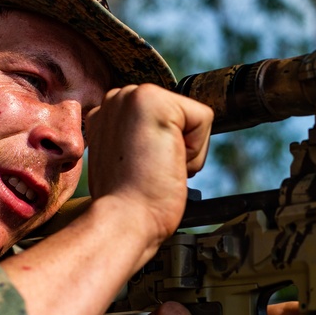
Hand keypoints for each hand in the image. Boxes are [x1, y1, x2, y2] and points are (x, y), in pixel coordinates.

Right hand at [85, 84, 211, 246]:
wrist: (123, 219)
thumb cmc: (128, 201)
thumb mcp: (127, 160)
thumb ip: (139, 138)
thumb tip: (164, 139)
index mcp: (111, 113)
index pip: (166, 120)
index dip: (165, 149)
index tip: (143, 169)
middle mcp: (118, 97)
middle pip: (182, 116)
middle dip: (177, 147)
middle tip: (151, 170)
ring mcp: (133, 95)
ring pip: (193, 118)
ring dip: (186, 150)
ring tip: (157, 167)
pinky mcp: (154, 101)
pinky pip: (204, 119)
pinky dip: (195, 151)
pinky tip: (167, 164)